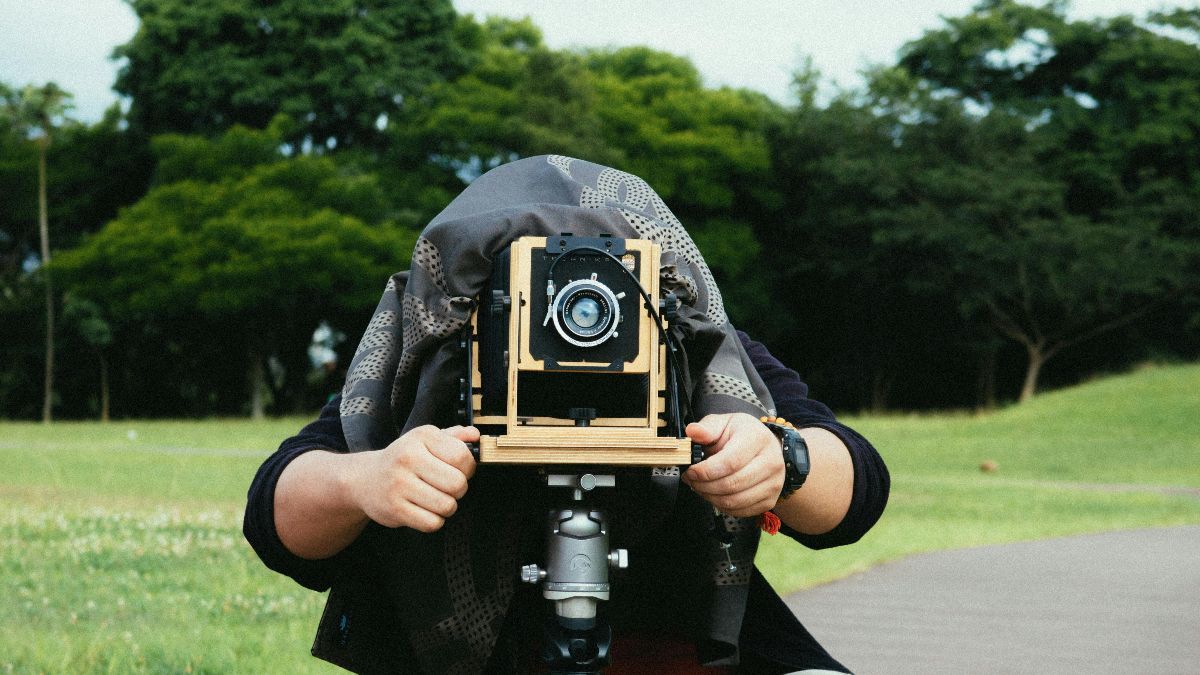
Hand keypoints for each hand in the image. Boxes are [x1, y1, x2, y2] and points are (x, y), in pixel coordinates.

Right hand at [348, 424, 478, 532]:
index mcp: (421, 437)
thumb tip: (475, 436)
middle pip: (457, 484)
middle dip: (459, 489)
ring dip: (447, 506)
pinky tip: (424, 509)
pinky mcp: (394, 509)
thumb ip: (454, 436)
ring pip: (447, 506)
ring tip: (435, 498)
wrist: (365, 479)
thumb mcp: (426, 440)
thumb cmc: (403, 459)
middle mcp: (408, 458)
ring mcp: (399, 484)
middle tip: (447, 487)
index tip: (459, 470)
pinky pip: (432, 523)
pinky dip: (434, 520)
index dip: (468, 468)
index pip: (462, 456)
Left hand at [683, 413, 783, 516]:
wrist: (767, 447)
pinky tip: (715, 494)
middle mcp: (770, 462)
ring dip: (710, 497)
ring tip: (701, 487)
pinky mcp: (770, 500)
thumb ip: (707, 428)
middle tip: (692, 480)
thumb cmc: (743, 435)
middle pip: (731, 484)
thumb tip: (693, 431)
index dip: (706, 471)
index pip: (730, 462)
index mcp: (757, 439)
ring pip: (734, 501)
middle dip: (704, 486)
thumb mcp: (724, 423)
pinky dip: (722, 506)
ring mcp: (773, 483)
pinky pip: (740, 511)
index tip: (691, 471)